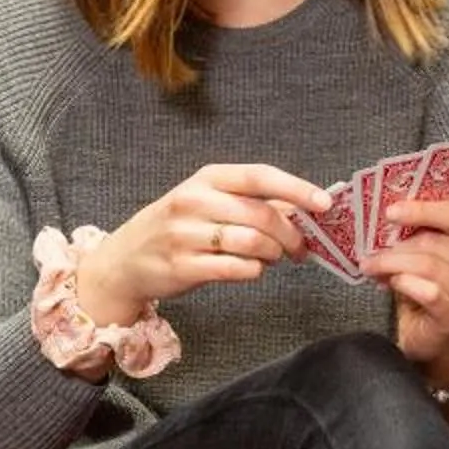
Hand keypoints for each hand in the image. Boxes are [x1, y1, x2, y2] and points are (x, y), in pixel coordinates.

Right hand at [81, 163, 332, 321]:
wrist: (125, 260)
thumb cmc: (177, 227)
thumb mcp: (209, 202)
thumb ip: (251, 202)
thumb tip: (301, 208)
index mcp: (207, 178)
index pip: (260, 176)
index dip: (296, 188)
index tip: (324, 203)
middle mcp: (194, 200)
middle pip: (261, 214)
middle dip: (291, 234)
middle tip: (300, 248)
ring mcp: (186, 234)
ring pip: (252, 242)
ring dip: (273, 254)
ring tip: (272, 258)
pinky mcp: (183, 266)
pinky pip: (235, 269)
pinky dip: (253, 271)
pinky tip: (251, 270)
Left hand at [366, 197, 448, 376]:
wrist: (437, 338)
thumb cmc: (433, 290)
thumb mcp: (429, 254)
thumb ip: (419, 233)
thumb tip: (387, 219)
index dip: (422, 210)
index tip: (391, 212)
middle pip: (434, 242)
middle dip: (396, 246)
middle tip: (371, 252)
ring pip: (428, 266)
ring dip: (392, 264)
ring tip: (373, 268)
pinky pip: (429, 292)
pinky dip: (405, 284)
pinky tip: (393, 283)